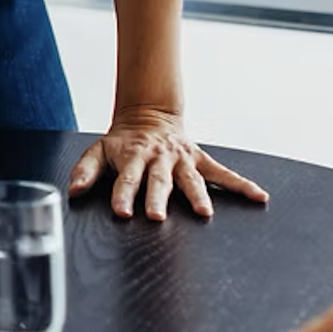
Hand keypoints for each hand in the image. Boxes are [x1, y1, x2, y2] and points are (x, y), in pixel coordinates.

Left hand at [69, 105, 267, 219]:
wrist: (148, 116)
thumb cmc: (122, 142)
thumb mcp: (98, 151)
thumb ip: (85, 171)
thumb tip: (73, 191)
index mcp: (132, 157)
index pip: (126, 179)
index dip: (123, 195)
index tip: (122, 212)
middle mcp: (158, 159)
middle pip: (158, 181)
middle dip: (157, 198)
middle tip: (157, 215)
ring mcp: (181, 160)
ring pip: (190, 179)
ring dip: (197, 195)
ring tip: (204, 213)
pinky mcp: (200, 159)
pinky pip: (223, 173)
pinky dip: (242, 184)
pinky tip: (258, 196)